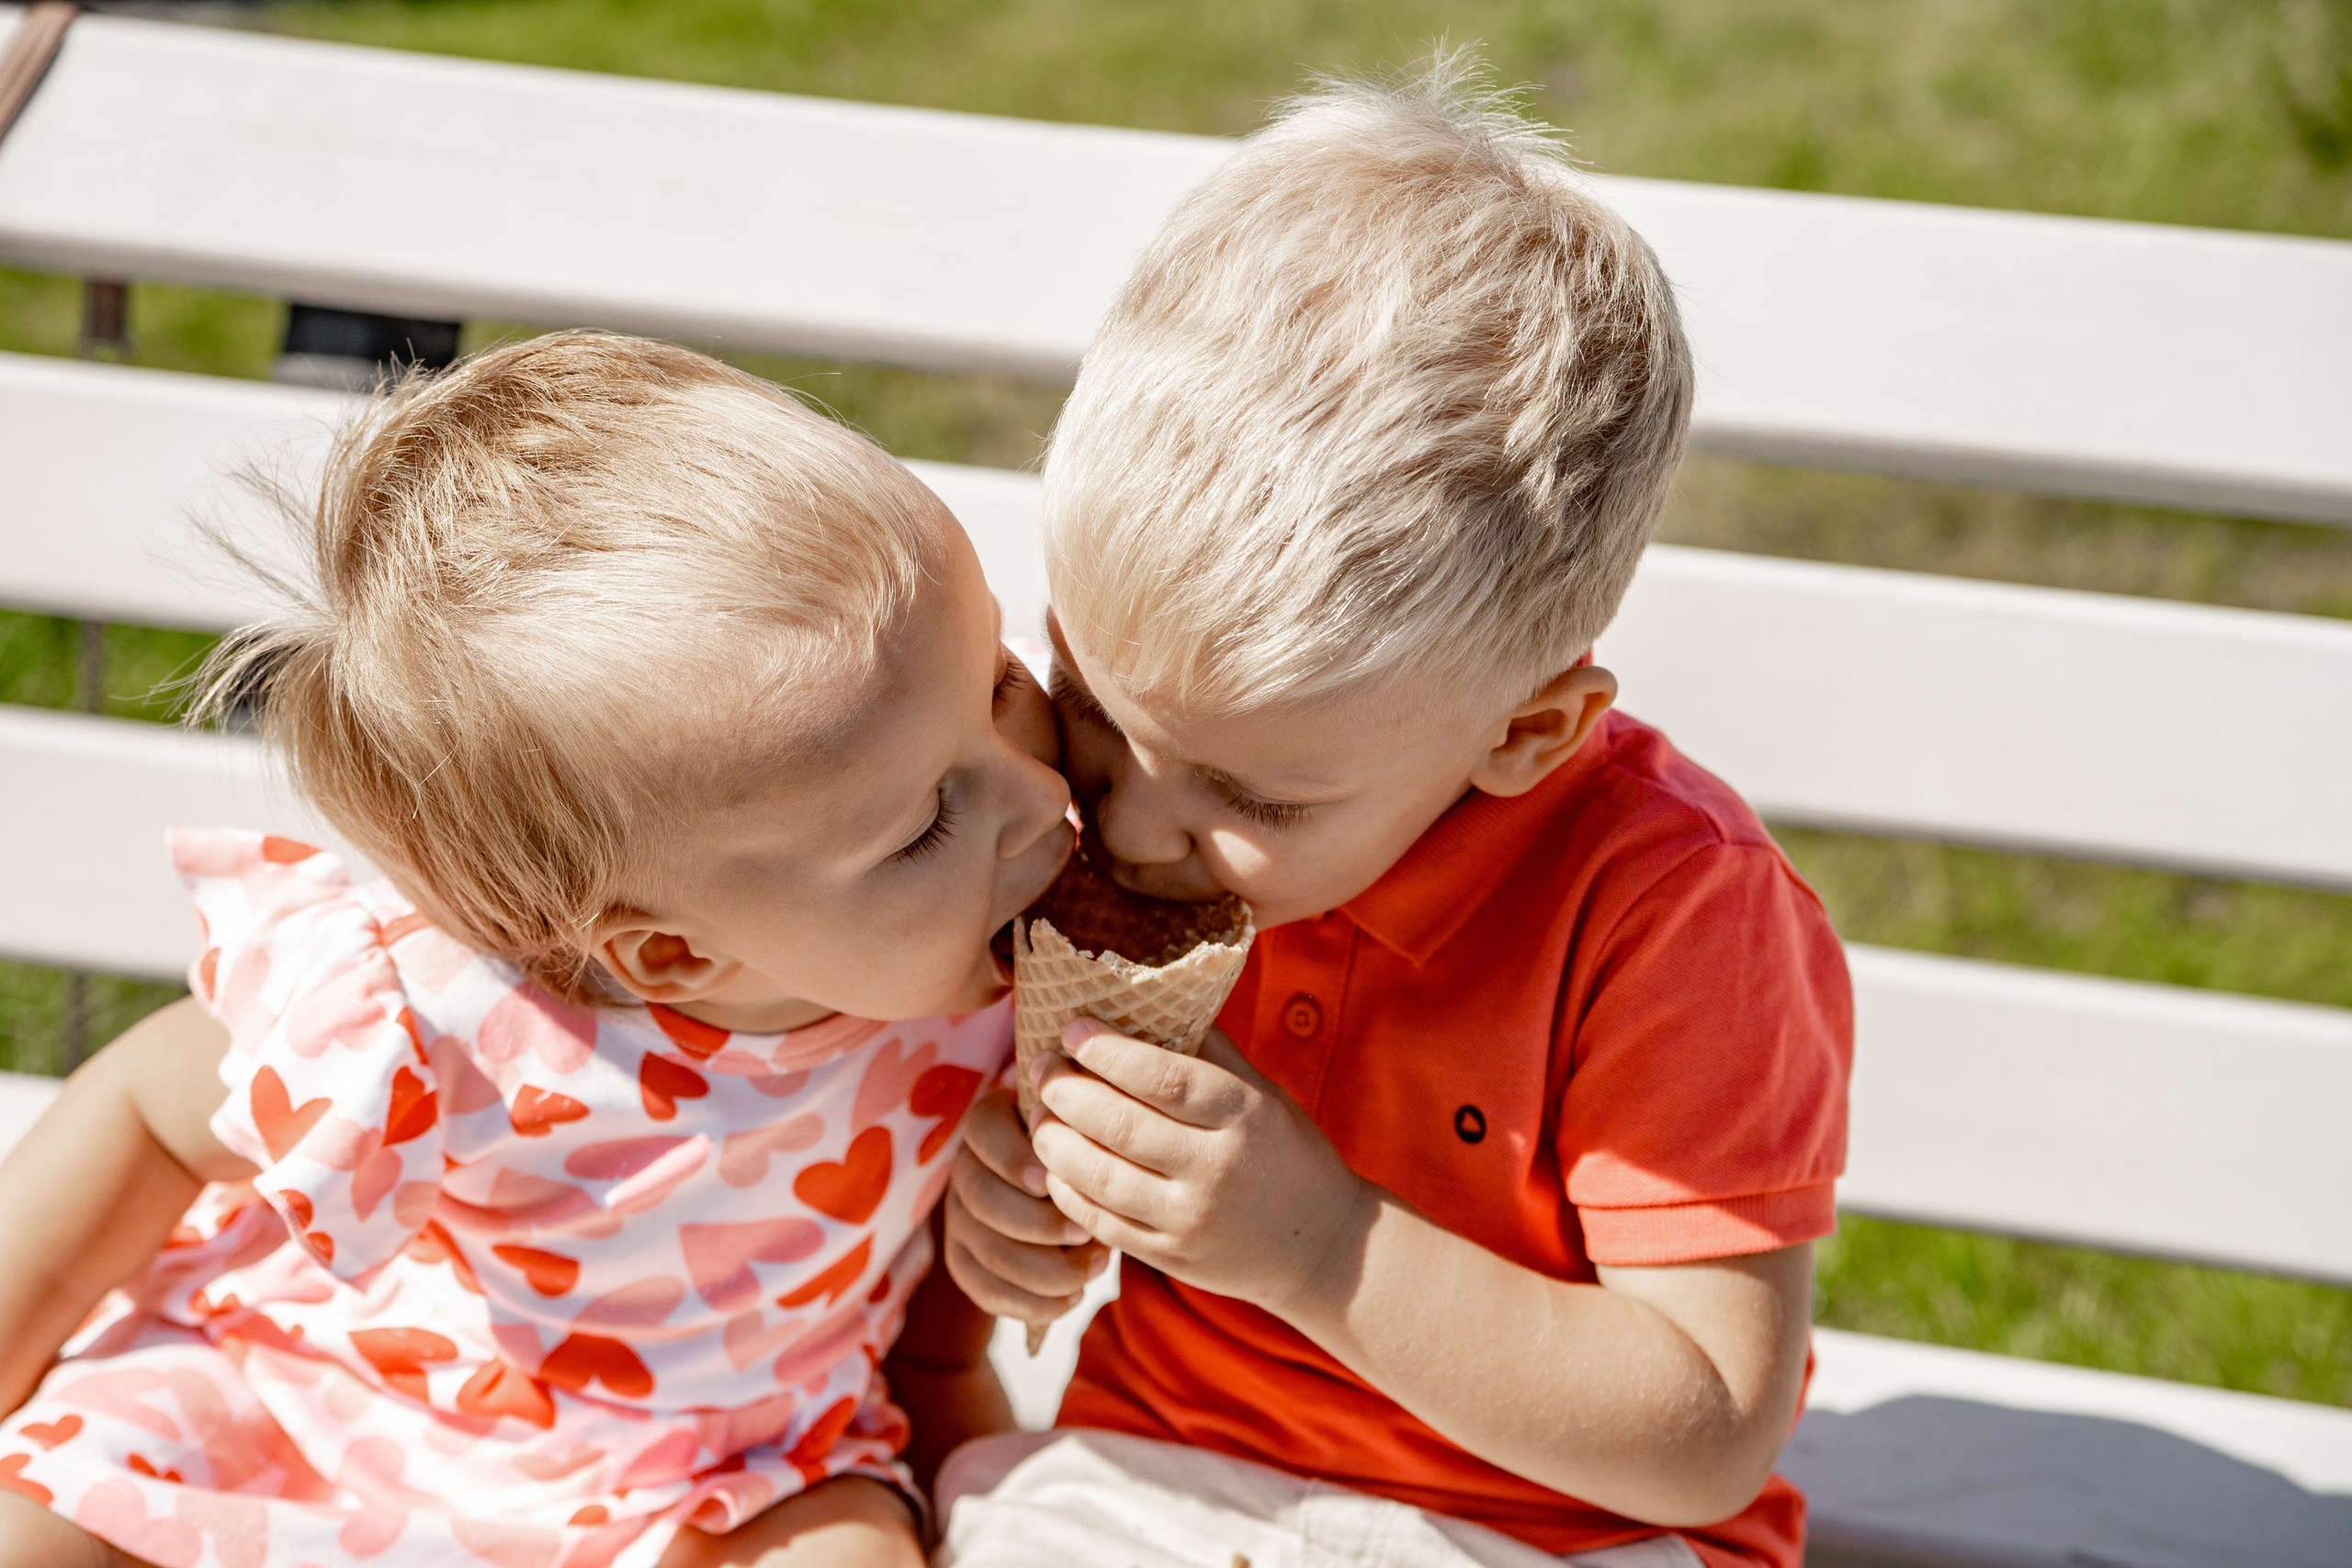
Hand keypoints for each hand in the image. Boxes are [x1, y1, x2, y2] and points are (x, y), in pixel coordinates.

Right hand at [943, 1086, 1109, 1325]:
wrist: (1062, 1202)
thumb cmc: (1082, 1159)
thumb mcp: (1084, 1140)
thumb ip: (1084, 1147)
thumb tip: (1090, 1182)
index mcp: (989, 1123)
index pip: (982, 1131)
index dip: (1012, 1159)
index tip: (1048, 1180)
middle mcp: (965, 1168)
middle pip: (982, 1198)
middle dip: (1039, 1223)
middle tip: (1087, 1233)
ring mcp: (959, 1218)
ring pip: (989, 1251)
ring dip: (1047, 1270)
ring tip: (1095, 1267)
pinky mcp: (962, 1262)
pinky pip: (987, 1292)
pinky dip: (1034, 1303)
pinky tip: (1072, 1298)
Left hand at [1030, 1021, 1374, 1319]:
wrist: (1322, 1246)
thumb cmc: (1286, 1154)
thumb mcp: (1262, 1095)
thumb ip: (1210, 1053)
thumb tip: (1150, 998)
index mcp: (1243, 1115)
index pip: (1165, 1079)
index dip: (1110, 1052)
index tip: (1072, 1030)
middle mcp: (1216, 1168)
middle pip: (1123, 1126)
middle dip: (1068, 1093)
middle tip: (1040, 1069)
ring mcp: (1191, 1219)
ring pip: (1103, 1177)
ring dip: (1056, 1143)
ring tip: (1038, 1117)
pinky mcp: (1172, 1257)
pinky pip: (1103, 1223)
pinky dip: (1069, 1191)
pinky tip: (1054, 1166)